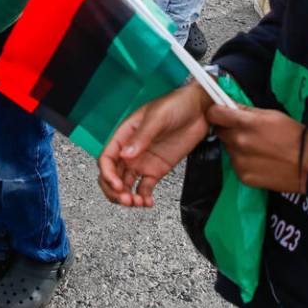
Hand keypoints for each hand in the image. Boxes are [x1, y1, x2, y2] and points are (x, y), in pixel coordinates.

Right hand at [98, 82, 213, 206]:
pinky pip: (144, 187)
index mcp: (125, 135)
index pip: (107, 158)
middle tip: (126, 199)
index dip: (107, 174)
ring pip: (126, 184)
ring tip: (138, 203)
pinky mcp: (157, 169)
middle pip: (112, 175)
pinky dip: (143, 197)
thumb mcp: (157, 117)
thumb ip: (142, 137)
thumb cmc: (176, 104)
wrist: (200, 109)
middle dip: (114, 191)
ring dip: (128, 197)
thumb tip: (127, 154)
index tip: (117, 185)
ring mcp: (143, 161)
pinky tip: (148, 202)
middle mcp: (131, 150)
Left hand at [207, 105, 307, 192]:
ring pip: (228, 148)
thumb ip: (249, 111)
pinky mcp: (243, 176)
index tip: (221, 112)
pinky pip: (235, 164)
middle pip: (220, 131)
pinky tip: (259, 160)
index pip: (214, 114)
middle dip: (229, 129)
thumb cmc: (295, 137)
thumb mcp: (273, 115)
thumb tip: (230, 106)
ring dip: (236, 145)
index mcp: (247, 123)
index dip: (216, 111)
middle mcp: (239, 142)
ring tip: (257, 147)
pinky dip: (243, 161)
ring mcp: (239, 161)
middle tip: (246, 130)